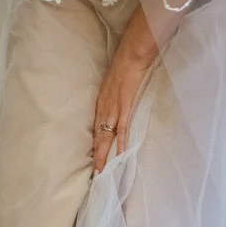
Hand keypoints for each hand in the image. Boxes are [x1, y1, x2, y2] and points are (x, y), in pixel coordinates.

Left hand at [91, 37, 157, 173]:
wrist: (132, 53)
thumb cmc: (125, 64)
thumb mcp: (115, 81)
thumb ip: (115, 93)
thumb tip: (118, 101)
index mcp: (102, 101)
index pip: (96, 127)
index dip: (95, 143)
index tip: (93, 158)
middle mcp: (104, 106)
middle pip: (99, 135)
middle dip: (97, 154)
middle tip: (94, 173)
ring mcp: (114, 107)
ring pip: (106, 135)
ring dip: (104, 154)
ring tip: (101, 170)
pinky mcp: (126, 105)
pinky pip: (123, 127)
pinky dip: (121, 141)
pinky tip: (119, 154)